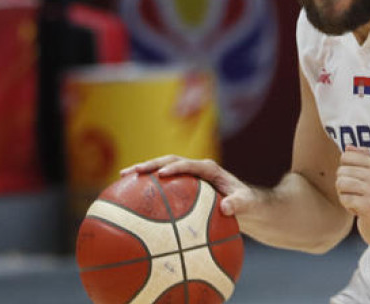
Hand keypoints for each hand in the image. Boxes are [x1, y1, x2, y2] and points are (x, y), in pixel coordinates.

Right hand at [121, 155, 257, 217]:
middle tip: (132, 171)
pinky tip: (129, 197)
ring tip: (122, 177)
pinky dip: (147, 187)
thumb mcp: (247, 204)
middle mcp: (196, 169)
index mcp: (210, 169)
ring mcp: (188, 177)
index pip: (190, 164)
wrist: (246, 205)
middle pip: (170, 161)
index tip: (162, 174)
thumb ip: (239, 203)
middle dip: (151, 164)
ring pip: (162, 169)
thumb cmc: (247, 204)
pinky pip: (162, 185)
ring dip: (144, 171)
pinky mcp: (182, 186)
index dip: (176, 167)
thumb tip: (226, 208)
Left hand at [335, 147, 369, 246]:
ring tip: (354, 198)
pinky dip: (346, 205)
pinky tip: (356, 208)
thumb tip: (348, 147)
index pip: (346, 157)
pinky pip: (344, 199)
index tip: (354, 179)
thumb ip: (361, 158)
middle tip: (354, 192)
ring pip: (341, 184)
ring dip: (343, 194)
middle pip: (341, 171)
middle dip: (342, 184)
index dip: (344, 169)